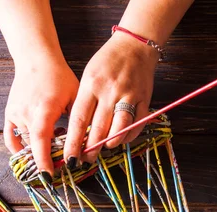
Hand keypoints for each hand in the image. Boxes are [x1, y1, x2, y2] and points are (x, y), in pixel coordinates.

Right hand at [3, 56, 78, 177]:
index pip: (41, 141)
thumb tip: (86, 143)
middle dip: (46, 159)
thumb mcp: (75, 97)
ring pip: (26, 142)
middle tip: (59, 168)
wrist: (35, 59)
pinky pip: (10, 137)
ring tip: (56, 138)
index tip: (49, 177)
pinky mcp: (9, 113)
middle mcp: (26, 113)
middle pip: (34, 146)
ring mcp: (15, 114)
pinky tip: (31, 152)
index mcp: (43, 109)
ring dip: (40, 148)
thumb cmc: (59, 77)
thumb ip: (78, 120)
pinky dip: (19, 148)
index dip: (44, 160)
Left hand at [64, 33, 157, 166]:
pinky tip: (121, 139)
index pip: (80, 119)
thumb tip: (82, 132)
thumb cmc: (108, 62)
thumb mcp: (89, 76)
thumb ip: (86, 102)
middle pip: (99, 128)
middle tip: (86, 160)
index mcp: (91, 85)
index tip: (71, 156)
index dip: (75, 142)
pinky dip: (129, 136)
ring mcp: (129, 96)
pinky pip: (137, 125)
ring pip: (120, 129)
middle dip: (91, 148)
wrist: (135, 45)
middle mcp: (110, 91)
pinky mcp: (145, 99)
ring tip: (105, 148)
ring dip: (111, 143)